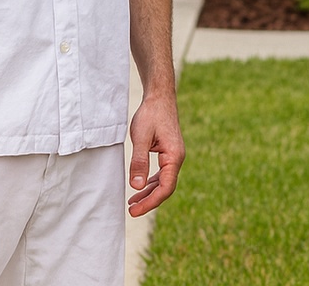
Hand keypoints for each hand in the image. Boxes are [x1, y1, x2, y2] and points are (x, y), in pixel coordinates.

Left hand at [127, 90, 183, 216]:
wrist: (160, 97)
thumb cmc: (151, 114)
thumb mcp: (141, 138)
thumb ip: (139, 162)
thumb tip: (136, 186)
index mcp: (174, 156)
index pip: (165, 187)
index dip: (150, 202)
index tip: (135, 210)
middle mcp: (176, 159)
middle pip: (165, 188)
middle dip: (149, 201)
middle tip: (131, 211)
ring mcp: (173, 156)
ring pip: (163, 182)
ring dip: (149, 194)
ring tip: (132, 203)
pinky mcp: (168, 153)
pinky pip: (161, 174)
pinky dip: (150, 183)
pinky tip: (140, 188)